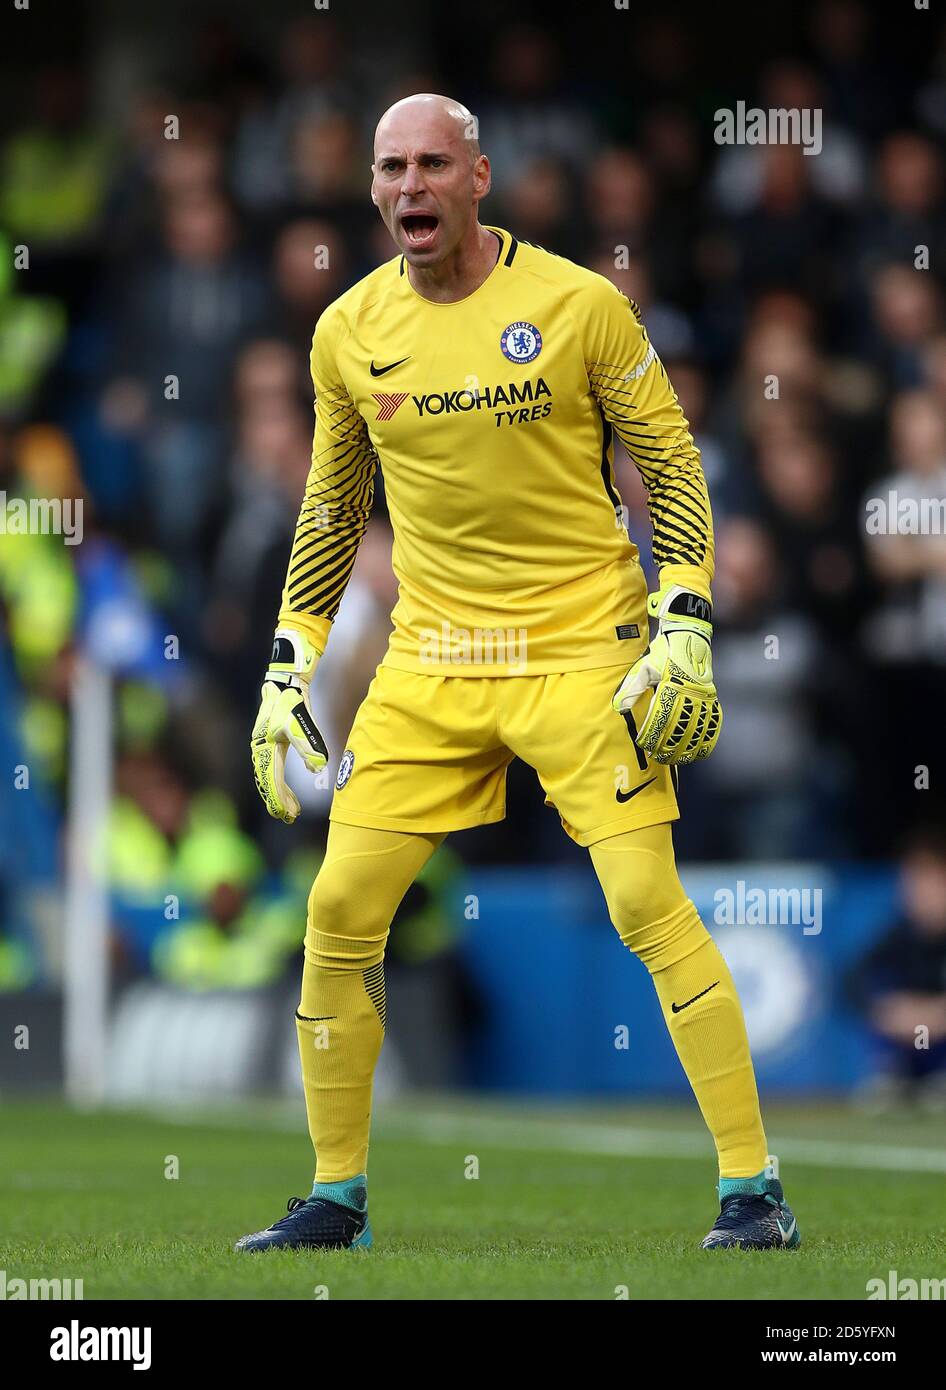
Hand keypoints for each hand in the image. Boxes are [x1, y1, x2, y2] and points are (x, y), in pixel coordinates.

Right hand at [251, 628, 327, 823]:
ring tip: (290, 809)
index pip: (271, 779)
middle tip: (290, 817)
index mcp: (265, 746)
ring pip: (268, 776)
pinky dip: (278, 782)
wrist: (285, 679)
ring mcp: (263, 745)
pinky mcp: (269, 741)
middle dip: (278, 801)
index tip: (288, 815)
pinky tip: (286, 790)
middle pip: (267, 781)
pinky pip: (271, 768)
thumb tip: (317, 769)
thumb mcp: (301, 722)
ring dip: (278, 793)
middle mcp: (260, 748)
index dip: (279, 799)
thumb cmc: (291, 700)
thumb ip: (309, 745)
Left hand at [612, 585, 721, 764]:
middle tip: (657, 757)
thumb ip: (631, 688)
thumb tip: (618, 707)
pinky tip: (699, 752)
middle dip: (667, 746)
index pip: (660, 718)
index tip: (644, 744)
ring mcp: (704, 697)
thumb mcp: (644, 667)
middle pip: (678, 728)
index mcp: (670, 686)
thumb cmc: (663, 653)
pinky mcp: (712, 698)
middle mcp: (689, 693)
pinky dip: (707, 739)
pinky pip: (712, 723)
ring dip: (686, 748)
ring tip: (675, 759)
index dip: (651, 735)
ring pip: (696, 730)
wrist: (689, 637)